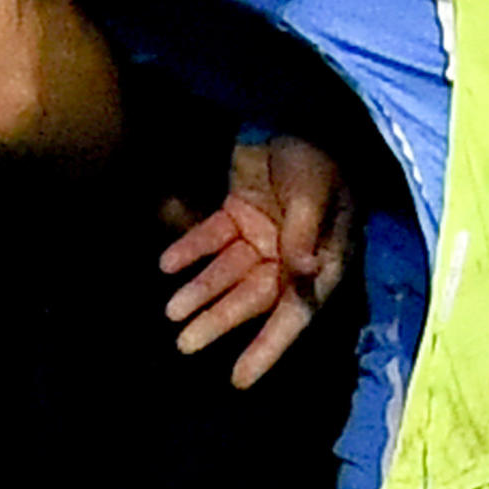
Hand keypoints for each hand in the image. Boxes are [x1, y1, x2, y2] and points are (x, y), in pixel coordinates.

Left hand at [155, 134, 352, 387]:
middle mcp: (291, 255)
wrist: (299, 109)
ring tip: (171, 312)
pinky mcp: (239, 213)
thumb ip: (306, 230)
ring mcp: (263, 234)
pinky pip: (212, 238)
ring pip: (228, 273)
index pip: (295, 311)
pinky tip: (167, 265)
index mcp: (321, 258)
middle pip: (254, 297)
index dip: (269, 347)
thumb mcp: (316, 191)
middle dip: (221, 320)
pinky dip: (191, 251)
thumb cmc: (319, 155)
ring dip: (201, 291)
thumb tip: (301, 271)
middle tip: (185, 345)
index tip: (239, 379)